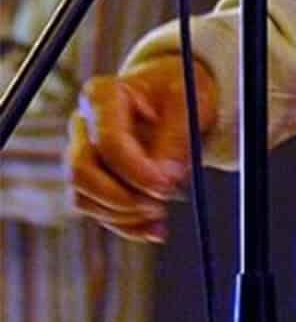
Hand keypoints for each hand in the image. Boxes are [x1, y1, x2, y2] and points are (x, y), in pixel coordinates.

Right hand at [68, 55, 217, 243]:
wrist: (172, 95)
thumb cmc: (179, 92)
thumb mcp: (188, 103)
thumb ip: (176, 138)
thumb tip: (166, 178)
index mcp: (102, 96)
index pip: (107, 141)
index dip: (136, 170)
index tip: (167, 185)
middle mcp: (82, 124)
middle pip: (82, 172)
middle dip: (121, 197)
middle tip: (160, 204)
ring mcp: (81, 152)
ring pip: (83, 196)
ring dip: (122, 215)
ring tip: (161, 213)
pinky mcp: (90, 178)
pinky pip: (96, 210)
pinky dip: (125, 225)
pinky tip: (154, 229)